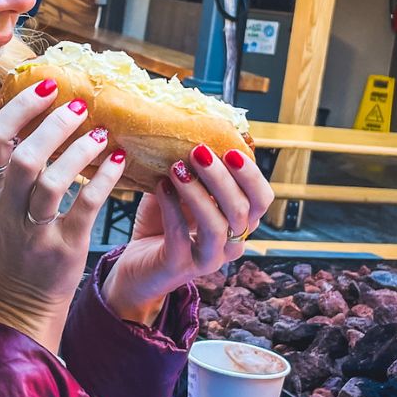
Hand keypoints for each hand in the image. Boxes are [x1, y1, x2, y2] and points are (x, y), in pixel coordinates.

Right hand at [0, 78, 126, 352]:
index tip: (48, 87)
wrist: (20, 300)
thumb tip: (40, 108)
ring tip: (99, 133)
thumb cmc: (14, 240)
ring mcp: (32, 232)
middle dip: (53, 125)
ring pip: (53, 182)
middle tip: (78, 106)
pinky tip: (118, 163)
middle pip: (23, 157)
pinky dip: (104, 180)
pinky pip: (85, 207)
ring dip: (80, 151)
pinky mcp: (62, 250)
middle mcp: (3, 210)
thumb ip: (10, 162)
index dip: (20, 108)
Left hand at [104, 145, 274, 324]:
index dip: (251, 175)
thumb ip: (194, 169)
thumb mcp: (181, 190)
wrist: (135, 265)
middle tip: (198, 151)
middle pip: (242, 210)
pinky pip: (181, 235)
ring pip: (217, 225)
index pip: (262, 199)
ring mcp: (208, 259)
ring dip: (197, 192)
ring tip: (176, 168)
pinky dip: (171, 207)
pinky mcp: (180, 267)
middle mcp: (231, 243)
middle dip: (221, 177)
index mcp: (238, 223)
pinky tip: (160, 186)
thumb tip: (196, 129)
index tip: (230, 150)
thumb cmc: (162, 223)